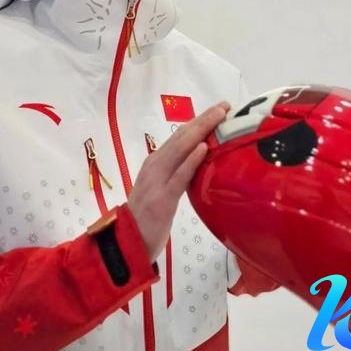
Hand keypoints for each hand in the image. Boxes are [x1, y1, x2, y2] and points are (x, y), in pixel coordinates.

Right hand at [128, 102, 228, 261]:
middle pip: (182, 136)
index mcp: (156, 162)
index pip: (180, 136)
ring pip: (181, 149)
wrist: (126, 244)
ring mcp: (157, 180)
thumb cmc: (147, 218)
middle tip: (225, 105)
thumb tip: (200, 160)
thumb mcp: (162, 189)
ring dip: (201, 130)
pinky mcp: (162, 199)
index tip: (219, 109)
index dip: (199, 120)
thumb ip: (177, 173)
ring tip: (219, 116)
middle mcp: (155, 165)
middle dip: (204, 119)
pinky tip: (204, 148)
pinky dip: (192, 160)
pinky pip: (179, 176)